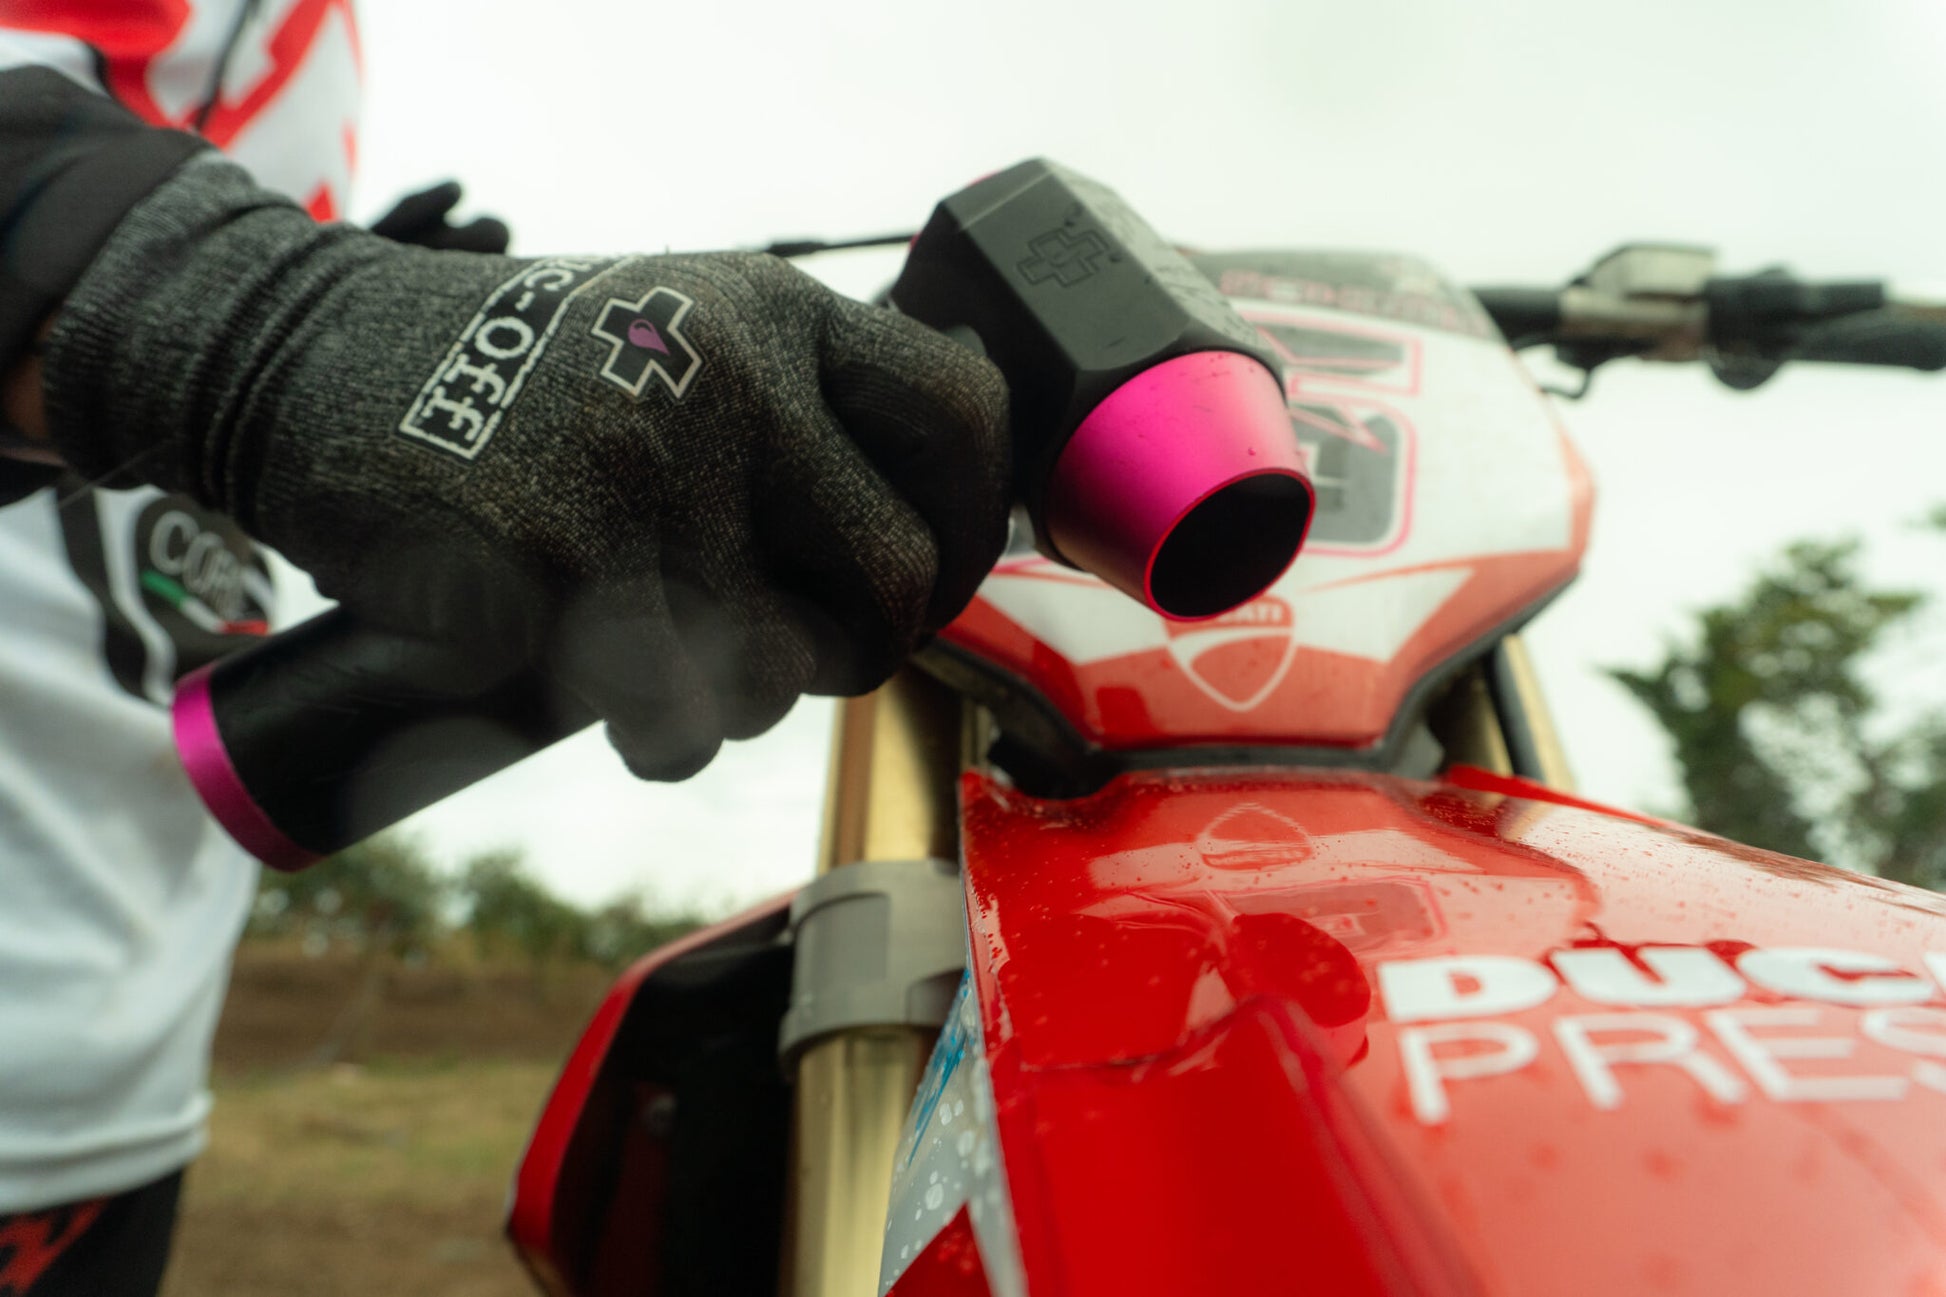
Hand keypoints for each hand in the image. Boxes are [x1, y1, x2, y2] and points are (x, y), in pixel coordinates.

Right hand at [43, 161, 1009, 778]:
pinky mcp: (562, 574)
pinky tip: (586, 671)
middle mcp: (732, 382)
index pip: (966, 418)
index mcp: (776, 312)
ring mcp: (648, 477)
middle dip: (857, 647)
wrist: (302, 365)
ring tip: (651, 640)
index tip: (927, 574)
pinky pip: (675, 728)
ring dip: (732, 700)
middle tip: (795, 646)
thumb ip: (808, 406)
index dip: (973, 520)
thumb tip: (942, 529)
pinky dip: (646, 733)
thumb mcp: (685, 329)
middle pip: (897, 579)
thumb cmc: (519, 377)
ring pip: (783, 680)